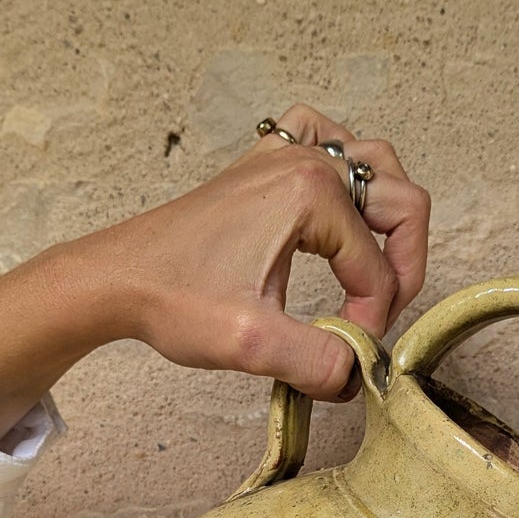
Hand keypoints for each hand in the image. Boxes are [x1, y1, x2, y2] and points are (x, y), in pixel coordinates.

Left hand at [0, 105, 430, 443]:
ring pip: (376, 164)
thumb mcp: (251, 344)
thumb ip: (319, 363)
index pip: (377, 266)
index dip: (374, 319)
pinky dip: (347, 170)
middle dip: (403, 264)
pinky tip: (337, 207)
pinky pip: (327, 141)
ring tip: (375, 267)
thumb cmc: (173, 299)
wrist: (115, 277)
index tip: (347, 353)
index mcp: (310, 194)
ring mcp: (283, 153)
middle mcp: (304, 160)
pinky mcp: (263, 163)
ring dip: (389, 215)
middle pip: (400, 201)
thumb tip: (360, 376)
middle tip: (378, 313)